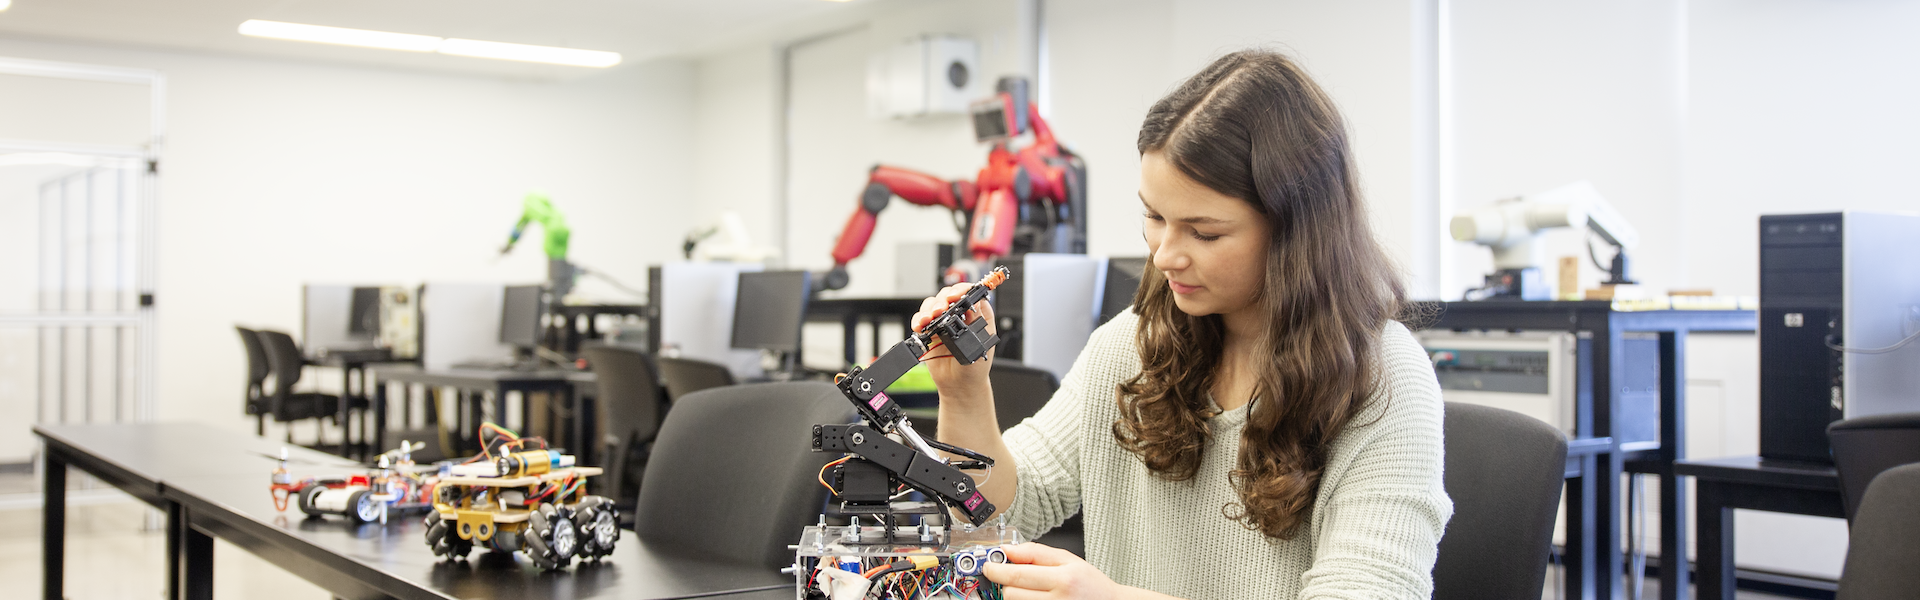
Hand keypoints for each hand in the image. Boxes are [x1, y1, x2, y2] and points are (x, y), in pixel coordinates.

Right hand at [913, 282, 996, 396]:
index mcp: (977, 314)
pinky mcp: (930, 332)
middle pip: (947, 295)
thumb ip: (979, 323)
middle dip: (941, 299)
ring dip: (928, 309)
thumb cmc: (976, 367)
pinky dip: (918, 320)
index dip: (961, 290)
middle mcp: (959, 315)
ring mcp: (943, 323)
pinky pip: (921, 320)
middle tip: (940, 310)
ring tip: (928, 319)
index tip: (955, 296)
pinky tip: (920, 326)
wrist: (960, 386)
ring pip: (932, 305)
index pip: (969, 293)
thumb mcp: (983, 344)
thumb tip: (976, 302)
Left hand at [982, 543, 1121, 599]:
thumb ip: (1035, 552)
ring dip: (1014, 597)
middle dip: (1006, 584)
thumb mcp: (1068, 559)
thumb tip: (1007, 550)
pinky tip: (1034, 598)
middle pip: (1011, 594)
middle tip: (1013, 579)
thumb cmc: (1091, 584)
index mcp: (1063, 579)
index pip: (1017, 575)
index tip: (988, 566)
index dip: (996, 570)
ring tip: (1031, 591)